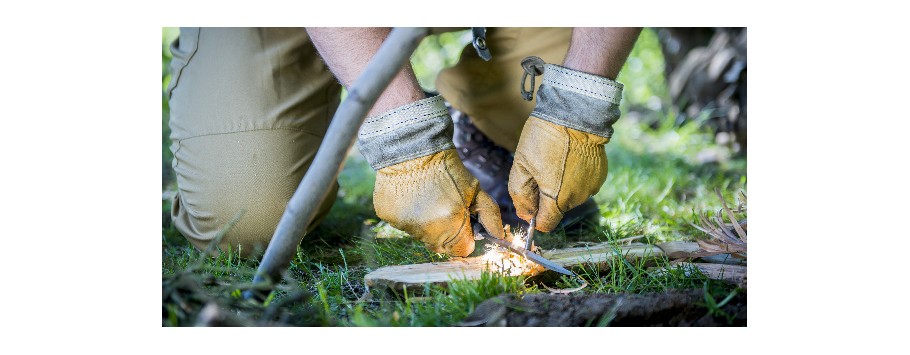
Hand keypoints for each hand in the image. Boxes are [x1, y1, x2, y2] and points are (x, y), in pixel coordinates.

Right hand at [358, 96, 503, 256]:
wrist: (413, 147)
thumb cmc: (447, 168)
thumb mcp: (474, 189)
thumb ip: (490, 215)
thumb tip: (499, 235)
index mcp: (451, 224)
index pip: (463, 250)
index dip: (467, 238)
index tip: (465, 225)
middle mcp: (427, 230)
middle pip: (442, 247)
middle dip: (448, 234)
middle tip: (447, 209)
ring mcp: (405, 225)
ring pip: (422, 237)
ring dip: (428, 225)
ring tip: (428, 198)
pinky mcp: (388, 217)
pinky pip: (404, 225)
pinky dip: (410, 215)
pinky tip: (412, 196)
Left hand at [509, 117, 608, 230]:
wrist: (576, 114)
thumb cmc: (544, 137)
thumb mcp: (521, 164)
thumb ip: (519, 194)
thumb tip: (525, 214)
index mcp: (556, 199)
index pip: (545, 224)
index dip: (535, 215)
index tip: (530, 197)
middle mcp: (577, 198)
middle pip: (557, 209)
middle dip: (546, 196)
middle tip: (541, 169)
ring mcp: (591, 187)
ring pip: (571, 196)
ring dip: (562, 185)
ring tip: (557, 160)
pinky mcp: (600, 176)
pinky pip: (583, 184)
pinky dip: (576, 176)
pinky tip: (571, 158)